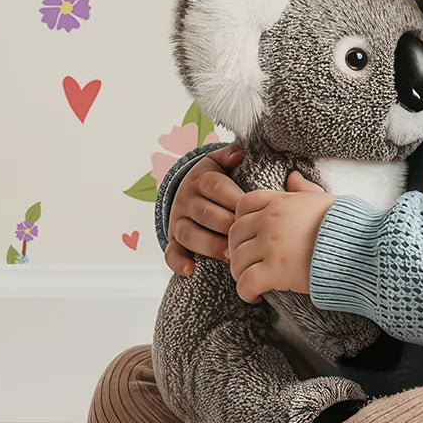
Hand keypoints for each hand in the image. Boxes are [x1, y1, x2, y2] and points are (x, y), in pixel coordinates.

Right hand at [165, 141, 243, 276]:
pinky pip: (171, 252)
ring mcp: (178, 221)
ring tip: (229, 255)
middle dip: (226, 225)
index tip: (251, 210)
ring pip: (189, 233)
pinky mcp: (173, 239)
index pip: (217, 187)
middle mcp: (186, 200)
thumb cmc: (216, 180)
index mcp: (202, 179)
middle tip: (246, 236)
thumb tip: (238, 152)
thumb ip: (229, 156)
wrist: (190, 191)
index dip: (234, 199)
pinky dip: (177, 262)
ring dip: (208, 245)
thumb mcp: (220, 164)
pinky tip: (190, 270)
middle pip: (204, 213)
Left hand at [227, 169, 337, 302]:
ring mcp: (271, 245)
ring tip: (250, 280)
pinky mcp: (275, 271)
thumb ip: (303, 189)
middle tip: (247, 261)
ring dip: (239, 272)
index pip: (244, 204)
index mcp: (281, 202)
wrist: (361, 247)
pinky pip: (246, 282)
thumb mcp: (323, 198)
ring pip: (237, 259)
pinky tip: (255, 296)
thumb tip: (293, 177)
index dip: (240, 219)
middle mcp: (270, 220)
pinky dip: (246, 292)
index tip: (249, 234)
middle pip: (236, 233)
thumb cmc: (347, 225)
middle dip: (237, 248)